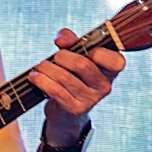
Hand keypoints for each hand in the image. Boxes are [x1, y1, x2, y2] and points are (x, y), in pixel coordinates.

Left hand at [26, 28, 124, 147]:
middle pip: (82, 65)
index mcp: (110, 70)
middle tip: (55, 57)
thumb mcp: (75, 54)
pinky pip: (55, 90)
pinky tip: (35, 76)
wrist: (66, 111)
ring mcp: (91, 100)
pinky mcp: (75, 109)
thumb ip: (71, 40)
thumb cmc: (73, 76)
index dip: (99, 52)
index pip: (116, 61)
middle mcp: (105, 86)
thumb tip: (61, 40)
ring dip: (46, 68)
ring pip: (64, 77)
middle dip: (61, 57)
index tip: (86, 51)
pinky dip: (41, 80)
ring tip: (40, 67)